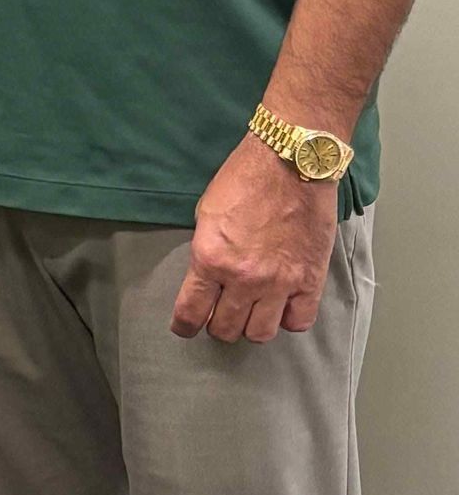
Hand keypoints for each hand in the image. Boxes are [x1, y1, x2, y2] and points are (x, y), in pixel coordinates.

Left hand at [171, 132, 338, 342]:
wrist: (290, 161)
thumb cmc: (244, 179)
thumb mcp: (207, 214)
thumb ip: (207, 252)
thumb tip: (207, 278)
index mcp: (210, 258)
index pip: (190, 313)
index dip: (184, 326)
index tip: (184, 327)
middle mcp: (243, 278)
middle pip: (226, 329)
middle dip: (217, 325)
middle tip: (221, 313)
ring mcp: (280, 283)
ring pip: (260, 333)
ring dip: (252, 326)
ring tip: (251, 311)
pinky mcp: (310, 280)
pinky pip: (298, 322)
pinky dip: (288, 319)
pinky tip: (283, 306)